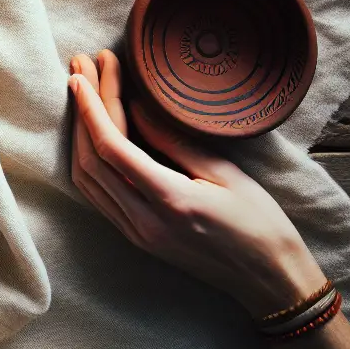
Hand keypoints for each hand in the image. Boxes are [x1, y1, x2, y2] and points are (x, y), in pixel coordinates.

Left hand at [67, 50, 326, 317]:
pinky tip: (92, 129)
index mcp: (170, 201)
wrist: (270, 281)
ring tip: (83, 89)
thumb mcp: (228, 174)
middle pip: (92, 160)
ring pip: (86, 178)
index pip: (111, 148)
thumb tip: (137, 107)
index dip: (91, 106)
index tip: (81, 73)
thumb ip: (176, 142)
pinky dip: (88, 157)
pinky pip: (97, 193)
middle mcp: (144, 222)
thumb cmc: (260, 224)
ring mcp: (136, 234)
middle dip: (82, 110)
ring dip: (80, 132)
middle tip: (81, 67)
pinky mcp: (137, 238)